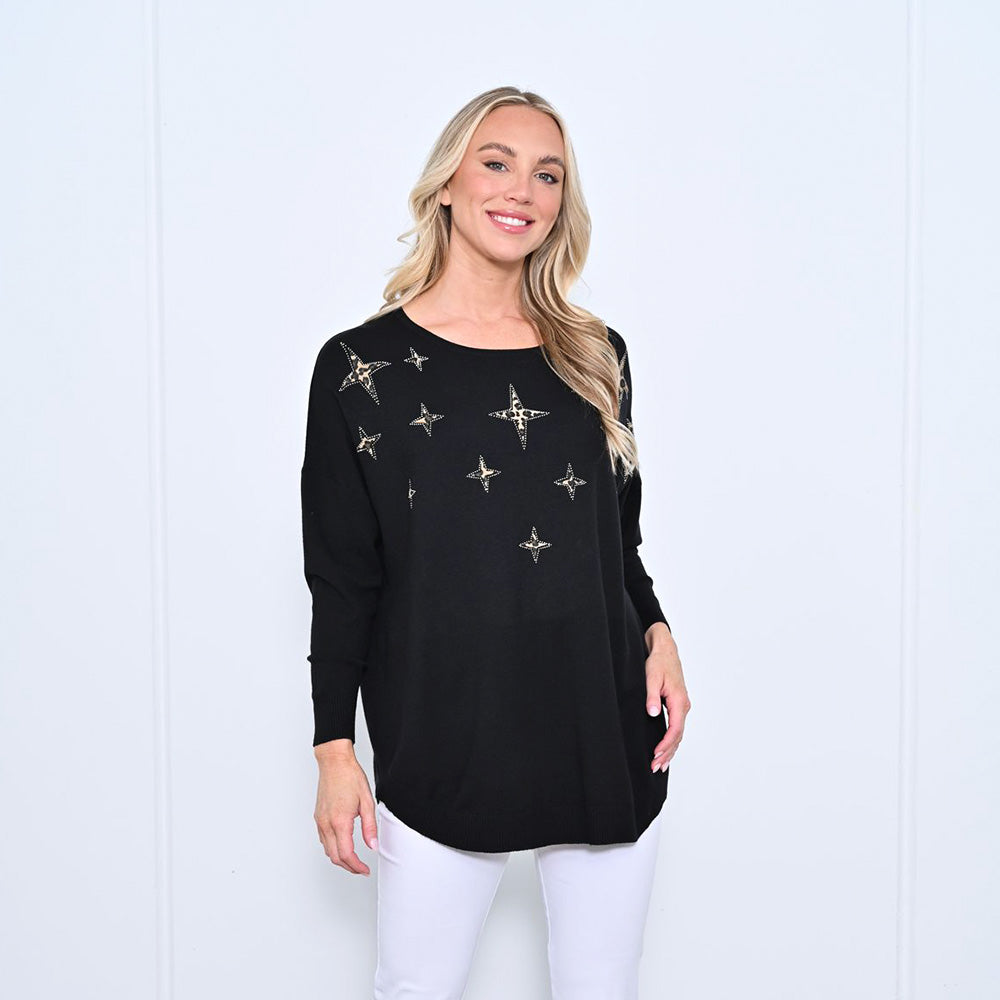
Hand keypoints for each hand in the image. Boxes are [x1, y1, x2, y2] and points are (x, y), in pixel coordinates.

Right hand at [313, 747, 378, 875]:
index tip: (365, 870)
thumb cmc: (350, 777)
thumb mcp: (367, 802)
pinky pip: (323, 840)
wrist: (334, 763)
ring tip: (354, 860)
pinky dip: (333, 848)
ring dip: (340, 859)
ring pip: (327, 850)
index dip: (357, 866)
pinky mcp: (318, 817)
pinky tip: (343, 845)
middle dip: (349, 867)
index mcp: (340, 821)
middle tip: (361, 869)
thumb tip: (372, 846)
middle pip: (335, 857)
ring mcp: (320, 821)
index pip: (346, 854)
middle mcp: (326, 823)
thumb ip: (370, 827)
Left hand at [643, 623, 689, 771]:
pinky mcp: (677, 706)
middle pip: (678, 736)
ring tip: (660, 766)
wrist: (666, 650)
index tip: (656, 754)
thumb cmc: (659, 662)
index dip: (666, 744)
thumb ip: (651, 696)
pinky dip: (671, 741)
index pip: (675, 729)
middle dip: (667, 753)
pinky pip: (676, 728)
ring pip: (678, 734)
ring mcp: (682, 707)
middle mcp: (683, 706)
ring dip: (670, 750)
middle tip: (655, 767)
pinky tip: (665, 751)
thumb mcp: (651, 677)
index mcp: (679, 700)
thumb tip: (653, 713)